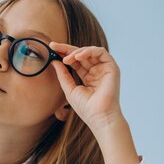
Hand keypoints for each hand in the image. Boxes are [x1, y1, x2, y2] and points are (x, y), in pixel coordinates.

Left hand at [49, 42, 139, 163]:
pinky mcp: (112, 68)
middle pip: (81, 55)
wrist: (99, 117)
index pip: (75, 61)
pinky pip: (101, 52)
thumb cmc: (86, 108)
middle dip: (67, 49)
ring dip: (77, 51)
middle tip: (54, 46)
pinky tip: (78, 57)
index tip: (51, 49)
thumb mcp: (69, 89)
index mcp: (88, 77)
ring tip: (67, 58)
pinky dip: (89, 51)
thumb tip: (54, 61)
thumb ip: (63, 74)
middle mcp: (97, 71)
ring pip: (90, 51)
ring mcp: (104, 69)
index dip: (64, 54)